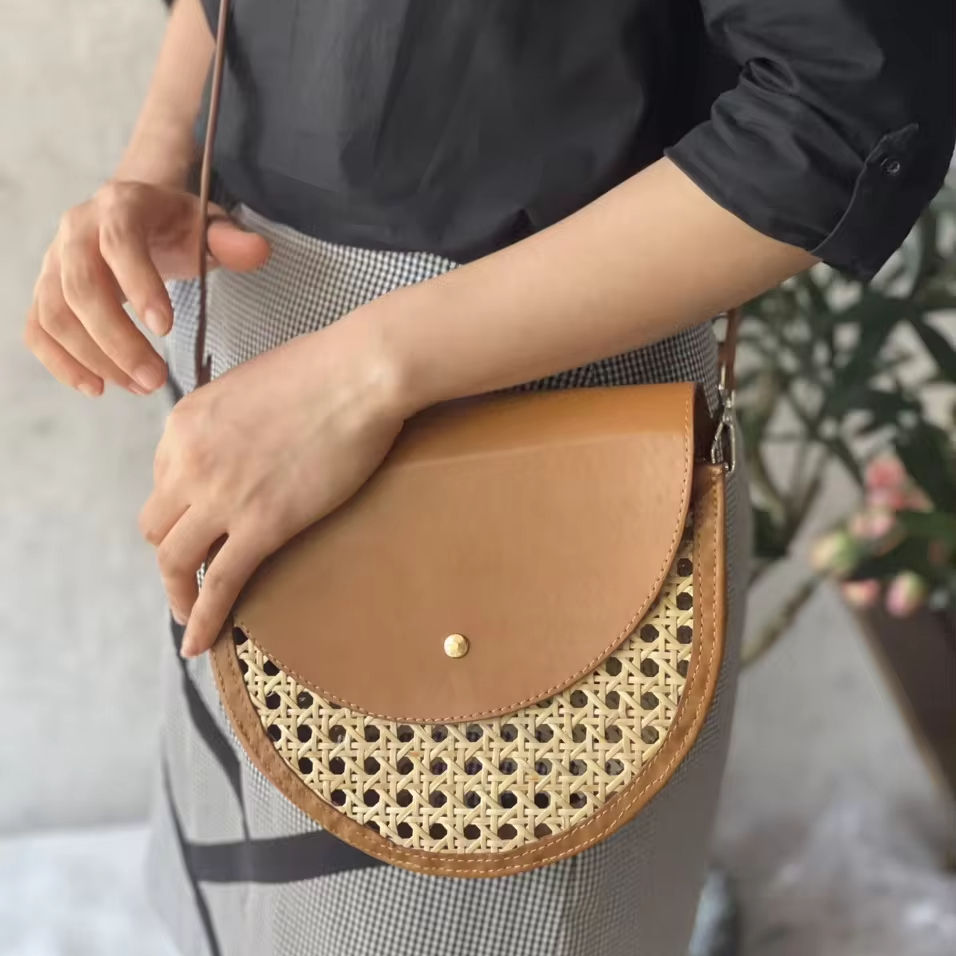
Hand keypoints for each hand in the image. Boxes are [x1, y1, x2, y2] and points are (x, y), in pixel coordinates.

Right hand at [22, 181, 269, 395]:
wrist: (137, 216)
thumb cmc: (177, 227)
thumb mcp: (209, 226)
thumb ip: (232, 240)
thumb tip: (258, 250)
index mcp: (120, 206)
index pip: (120, 242)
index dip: (139, 285)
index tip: (166, 329)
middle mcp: (76, 229)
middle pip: (81, 288)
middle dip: (118, 341)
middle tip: (156, 379)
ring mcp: (53, 261)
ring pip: (56, 314)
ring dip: (95, 359)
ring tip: (140, 387)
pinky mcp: (45, 290)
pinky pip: (39, 329)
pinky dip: (61, 363)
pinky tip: (98, 387)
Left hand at [138, 318, 406, 657]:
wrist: (360, 375)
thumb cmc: (322, 370)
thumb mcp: (249, 384)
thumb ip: (227, 420)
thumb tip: (238, 445)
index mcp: (184, 423)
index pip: (160, 480)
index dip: (180, 506)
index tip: (201, 522)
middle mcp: (188, 461)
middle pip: (155, 526)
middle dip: (172, 547)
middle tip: (194, 565)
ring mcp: (222, 497)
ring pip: (173, 560)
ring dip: (177, 592)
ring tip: (188, 613)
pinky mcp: (262, 525)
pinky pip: (218, 584)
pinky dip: (202, 620)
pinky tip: (198, 643)